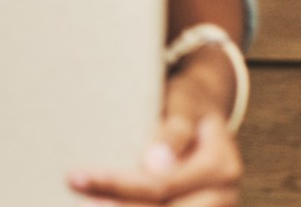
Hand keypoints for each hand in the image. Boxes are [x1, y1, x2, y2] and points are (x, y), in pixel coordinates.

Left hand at [67, 55, 242, 204]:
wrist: (206, 115)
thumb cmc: (186, 103)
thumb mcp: (182, 104)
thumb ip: (174, 131)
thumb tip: (156, 165)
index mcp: (222, 165)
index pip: (162, 184)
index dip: (118, 184)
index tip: (76, 176)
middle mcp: (223, 195)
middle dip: (116, 206)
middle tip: (76, 196)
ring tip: (86, 204)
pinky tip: (104, 205)